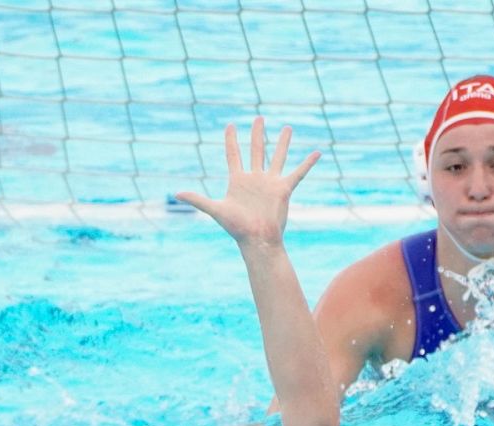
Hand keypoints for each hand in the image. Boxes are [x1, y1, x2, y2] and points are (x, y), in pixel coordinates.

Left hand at [176, 117, 319, 248]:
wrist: (258, 239)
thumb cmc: (237, 228)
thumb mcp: (216, 210)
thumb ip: (198, 199)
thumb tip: (176, 193)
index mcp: (238, 180)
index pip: (233, 154)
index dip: (231, 140)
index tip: (230, 126)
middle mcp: (254, 178)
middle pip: (256, 150)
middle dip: (257, 134)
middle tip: (259, 118)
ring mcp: (270, 182)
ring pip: (277, 157)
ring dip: (283, 142)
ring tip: (287, 128)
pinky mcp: (284, 189)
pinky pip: (298, 173)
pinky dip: (307, 163)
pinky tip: (317, 153)